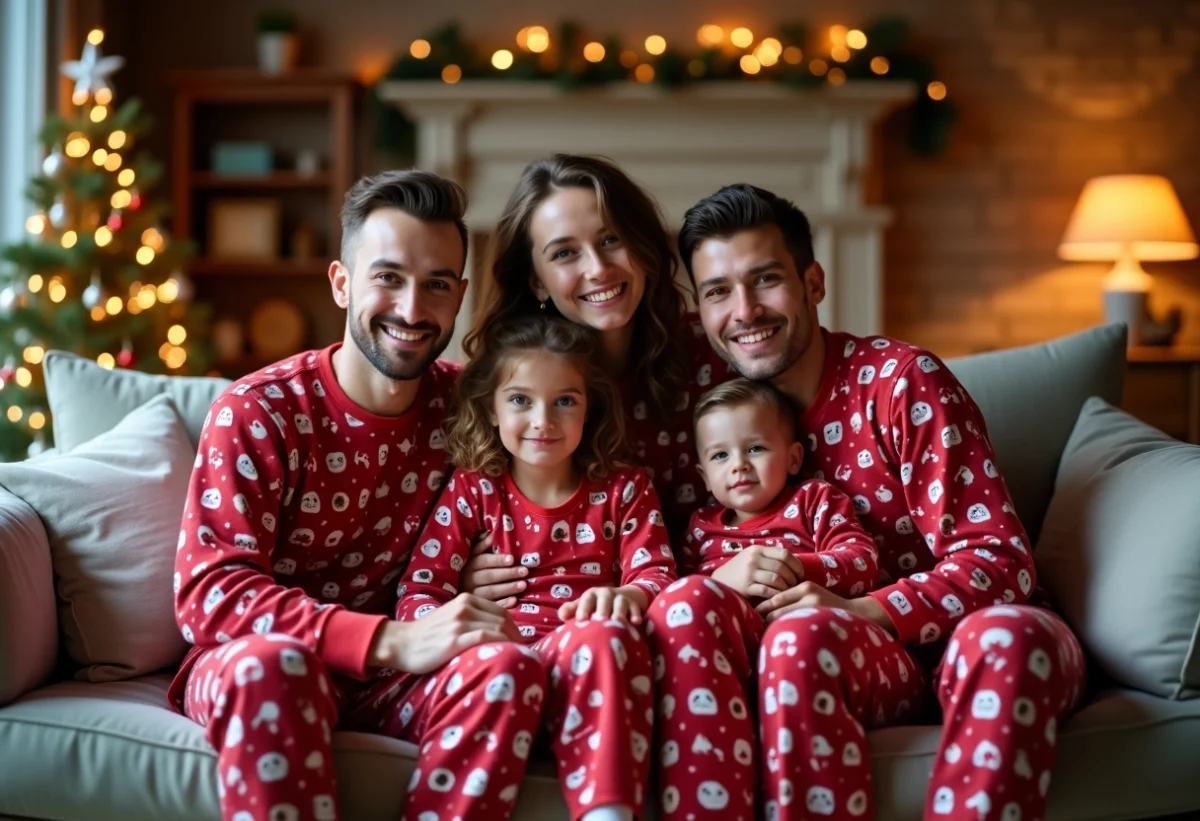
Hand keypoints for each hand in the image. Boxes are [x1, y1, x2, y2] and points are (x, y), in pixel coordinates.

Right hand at [368, 594, 520, 673]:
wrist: (403, 643)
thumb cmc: (429, 635)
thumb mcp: (452, 616)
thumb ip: (472, 618)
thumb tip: (498, 630)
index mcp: (465, 599)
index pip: (500, 611)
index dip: (514, 627)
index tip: (519, 641)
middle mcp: (464, 608)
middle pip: (502, 620)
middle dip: (517, 636)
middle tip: (524, 651)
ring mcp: (459, 623)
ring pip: (497, 628)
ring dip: (512, 643)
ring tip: (518, 656)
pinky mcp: (455, 639)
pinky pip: (486, 638)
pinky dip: (501, 645)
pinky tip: (506, 654)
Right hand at [460, 532, 525, 607]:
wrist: (456, 597)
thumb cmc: (467, 570)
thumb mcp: (470, 557)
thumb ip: (480, 546)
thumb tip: (491, 534)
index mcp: (467, 566)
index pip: (483, 562)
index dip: (497, 560)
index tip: (512, 559)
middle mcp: (467, 581)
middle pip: (489, 577)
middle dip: (507, 574)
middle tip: (524, 571)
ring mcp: (472, 596)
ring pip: (491, 592)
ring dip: (508, 588)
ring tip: (523, 584)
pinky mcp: (477, 609)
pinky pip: (490, 606)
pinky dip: (503, 604)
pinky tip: (514, 601)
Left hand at [558, 586, 648, 624]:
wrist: (622, 597)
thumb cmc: (596, 607)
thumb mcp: (584, 606)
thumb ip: (572, 610)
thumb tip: (562, 615)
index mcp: (592, 595)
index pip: (586, 599)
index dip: (583, 608)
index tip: (581, 620)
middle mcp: (606, 594)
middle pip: (604, 599)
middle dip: (602, 609)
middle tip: (600, 620)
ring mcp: (621, 599)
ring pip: (620, 602)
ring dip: (619, 611)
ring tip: (618, 621)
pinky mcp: (634, 605)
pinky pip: (635, 609)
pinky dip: (636, 615)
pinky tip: (635, 623)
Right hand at [711, 545, 804, 599]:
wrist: (719, 581)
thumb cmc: (741, 571)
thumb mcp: (752, 558)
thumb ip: (769, 558)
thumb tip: (795, 564)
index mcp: (758, 550)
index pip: (785, 554)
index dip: (796, 565)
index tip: (800, 575)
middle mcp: (754, 559)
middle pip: (782, 567)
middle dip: (793, 579)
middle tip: (796, 587)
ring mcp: (749, 572)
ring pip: (776, 579)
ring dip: (786, 588)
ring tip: (787, 593)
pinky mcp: (745, 586)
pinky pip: (767, 591)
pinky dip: (775, 595)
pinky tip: (777, 599)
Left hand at [756, 583, 896, 632]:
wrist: (857, 614)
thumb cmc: (829, 607)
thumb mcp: (813, 596)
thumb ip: (794, 600)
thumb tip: (765, 612)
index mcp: (803, 587)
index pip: (774, 599)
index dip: (760, 610)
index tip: (751, 619)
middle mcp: (807, 594)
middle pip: (774, 609)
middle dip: (761, 621)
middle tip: (751, 630)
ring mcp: (813, 607)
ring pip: (781, 619)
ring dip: (770, 630)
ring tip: (760, 639)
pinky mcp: (818, 618)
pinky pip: (793, 627)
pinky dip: (784, 634)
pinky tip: (778, 643)